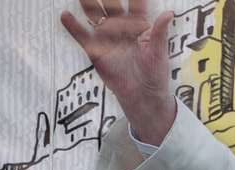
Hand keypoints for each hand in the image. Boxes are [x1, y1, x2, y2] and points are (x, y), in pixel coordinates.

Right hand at [60, 0, 175, 144]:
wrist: (144, 96)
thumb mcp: (159, 53)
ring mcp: (107, 37)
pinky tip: (65, 16)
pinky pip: (83, 37)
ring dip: (87, 2)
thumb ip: (160, 32)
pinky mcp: (97, 51)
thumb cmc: (155, 74)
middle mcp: (121, 26)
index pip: (135, 1)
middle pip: (111, 3)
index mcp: (139, 23)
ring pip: (94, 14)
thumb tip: (169, 14)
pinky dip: (73, 27)